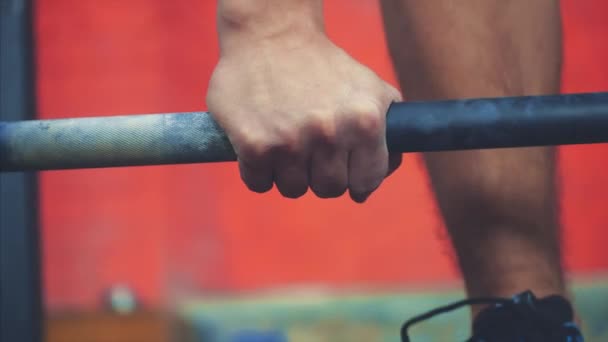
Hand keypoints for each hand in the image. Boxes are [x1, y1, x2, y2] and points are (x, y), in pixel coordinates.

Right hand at [206, 32, 401, 201]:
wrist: (271, 35)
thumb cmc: (324, 65)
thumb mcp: (371, 88)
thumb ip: (389, 129)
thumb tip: (387, 171)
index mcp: (364, 121)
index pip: (366, 181)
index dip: (355, 180)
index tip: (344, 172)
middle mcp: (329, 134)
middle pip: (329, 189)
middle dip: (321, 176)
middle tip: (311, 152)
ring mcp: (289, 142)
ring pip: (293, 189)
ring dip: (289, 174)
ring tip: (286, 145)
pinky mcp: (253, 145)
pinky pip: (259, 183)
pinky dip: (259, 172)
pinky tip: (262, 148)